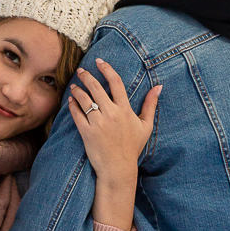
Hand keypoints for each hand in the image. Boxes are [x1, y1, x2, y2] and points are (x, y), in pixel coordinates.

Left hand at [68, 60, 160, 181]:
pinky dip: (72, 105)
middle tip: (81, 70)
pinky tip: (71, 100)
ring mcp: (98, 123)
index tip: (99, 61)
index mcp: (125, 110)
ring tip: (74, 86)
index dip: (107, 69)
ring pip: (84, 99)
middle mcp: (111, 114)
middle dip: (86, 76)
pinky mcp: (87, 132)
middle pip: (96, 87)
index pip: (115, 82)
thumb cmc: (132, 147)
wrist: (118, 168)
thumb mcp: (146, 125)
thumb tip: (158, 87)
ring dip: (77, 89)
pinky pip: (77, 114)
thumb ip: (150, 104)